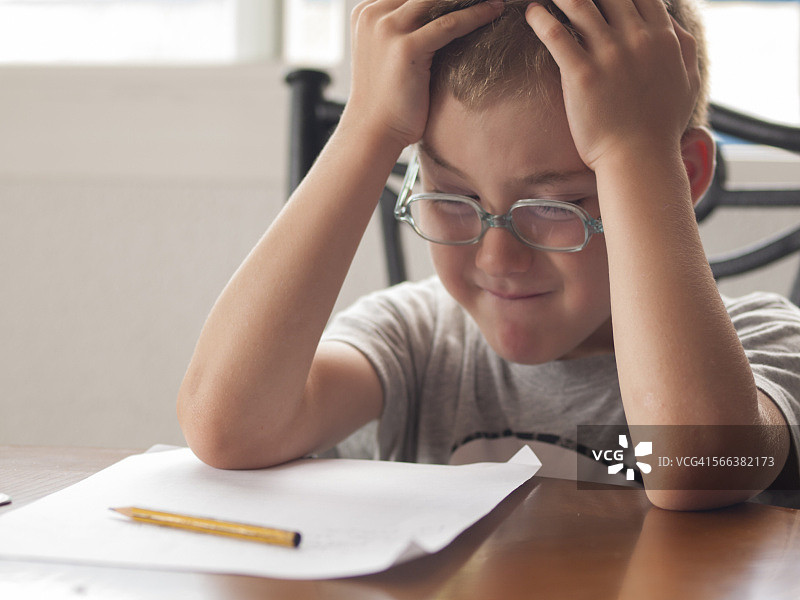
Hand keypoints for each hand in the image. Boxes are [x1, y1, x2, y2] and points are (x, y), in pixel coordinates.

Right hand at [346, 0, 503, 148]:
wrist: (373, 131)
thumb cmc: (387, 100)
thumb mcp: (389, 53)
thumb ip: (406, 29)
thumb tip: (444, 16)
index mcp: (367, 11)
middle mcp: (373, 14)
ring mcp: (387, 29)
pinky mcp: (406, 48)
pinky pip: (449, 24)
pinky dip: (476, 15)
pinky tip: (495, 10)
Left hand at [525, 0, 700, 170]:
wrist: (639, 158)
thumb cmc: (661, 126)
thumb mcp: (689, 80)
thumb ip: (683, 46)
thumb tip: (671, 24)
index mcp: (663, 36)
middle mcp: (637, 38)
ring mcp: (609, 54)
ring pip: (579, 3)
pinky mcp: (581, 73)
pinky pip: (555, 34)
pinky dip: (539, 18)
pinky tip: (531, 13)